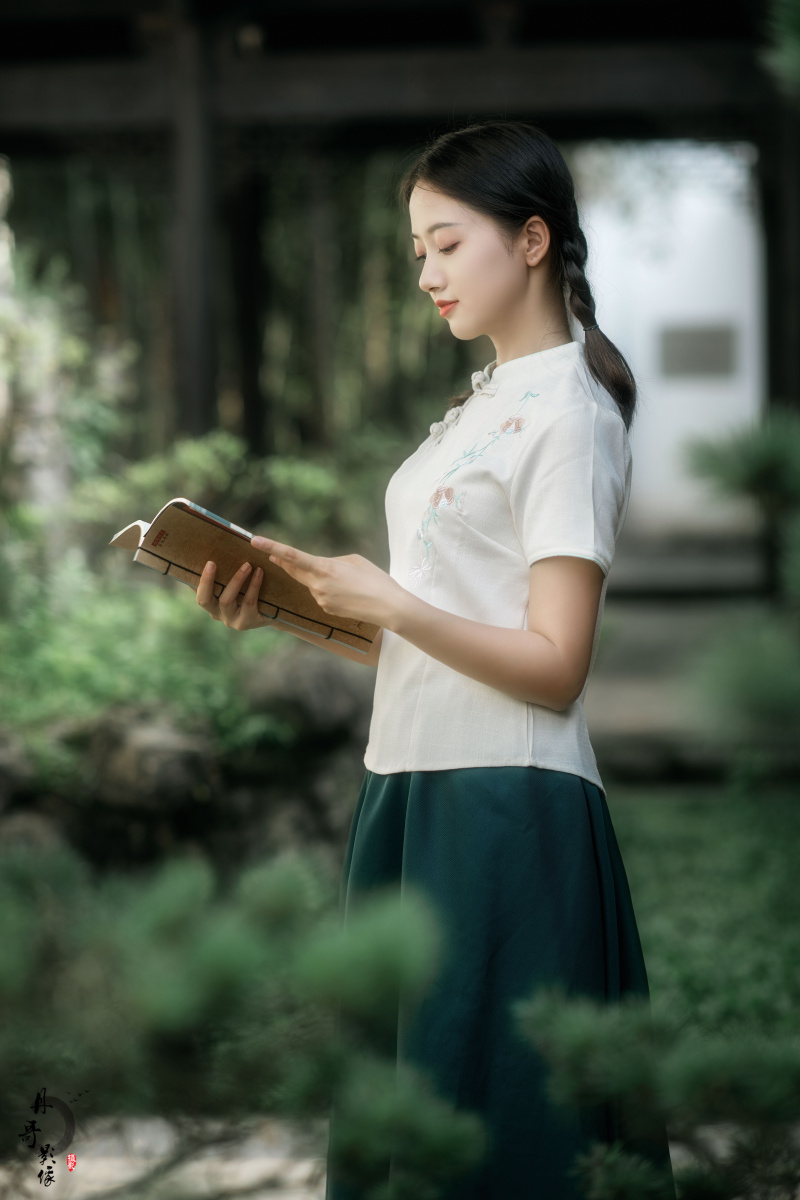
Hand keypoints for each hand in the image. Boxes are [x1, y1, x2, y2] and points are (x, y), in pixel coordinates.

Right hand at [196, 560, 271, 631]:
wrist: (277, 612)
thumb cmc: (253, 592)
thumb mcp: (238, 585)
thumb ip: (226, 576)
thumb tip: (216, 553)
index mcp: (213, 605)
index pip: (199, 594)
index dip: (200, 581)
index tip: (206, 562)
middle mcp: (219, 615)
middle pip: (204, 601)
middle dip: (207, 581)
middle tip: (212, 563)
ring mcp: (233, 620)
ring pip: (226, 600)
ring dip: (236, 580)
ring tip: (247, 564)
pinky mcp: (248, 621)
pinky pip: (248, 601)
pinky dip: (253, 585)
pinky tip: (259, 572)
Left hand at [250, 535, 407, 628]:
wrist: (388, 607)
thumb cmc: (375, 579)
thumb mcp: (355, 560)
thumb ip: (332, 561)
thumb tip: (320, 566)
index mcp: (324, 568)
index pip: (292, 556)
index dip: (272, 547)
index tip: (254, 541)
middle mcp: (317, 585)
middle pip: (294, 571)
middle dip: (282, 562)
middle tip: (270, 555)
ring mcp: (320, 599)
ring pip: (311, 583)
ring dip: (319, 577)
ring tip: (346, 579)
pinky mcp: (326, 609)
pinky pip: (321, 595)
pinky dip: (328, 590)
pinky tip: (347, 591)